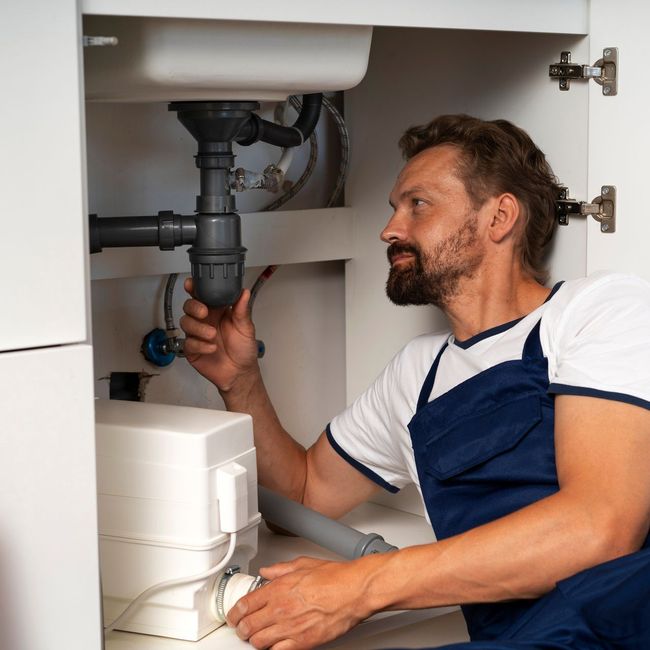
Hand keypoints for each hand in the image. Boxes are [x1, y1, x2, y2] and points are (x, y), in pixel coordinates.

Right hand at [180, 279, 259, 391]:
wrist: (240, 373)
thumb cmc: (243, 349)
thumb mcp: (246, 328)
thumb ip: (242, 311)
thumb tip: (243, 293)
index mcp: (218, 311)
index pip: (203, 295)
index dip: (195, 288)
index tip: (192, 284)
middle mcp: (206, 321)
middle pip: (189, 306)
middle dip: (194, 307)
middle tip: (204, 313)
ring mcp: (198, 334)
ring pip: (186, 322)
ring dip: (198, 328)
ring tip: (212, 335)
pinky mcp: (193, 349)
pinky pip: (188, 342)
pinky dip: (199, 345)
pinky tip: (211, 348)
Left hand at [227, 556, 373, 649]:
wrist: (353, 591)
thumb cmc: (334, 577)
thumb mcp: (302, 564)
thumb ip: (280, 569)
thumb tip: (267, 571)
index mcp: (278, 589)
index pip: (245, 605)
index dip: (235, 613)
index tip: (234, 615)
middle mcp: (280, 609)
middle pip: (248, 626)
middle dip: (241, 628)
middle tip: (242, 628)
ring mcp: (290, 628)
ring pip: (259, 642)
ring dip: (254, 640)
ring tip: (255, 637)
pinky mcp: (302, 643)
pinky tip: (273, 646)